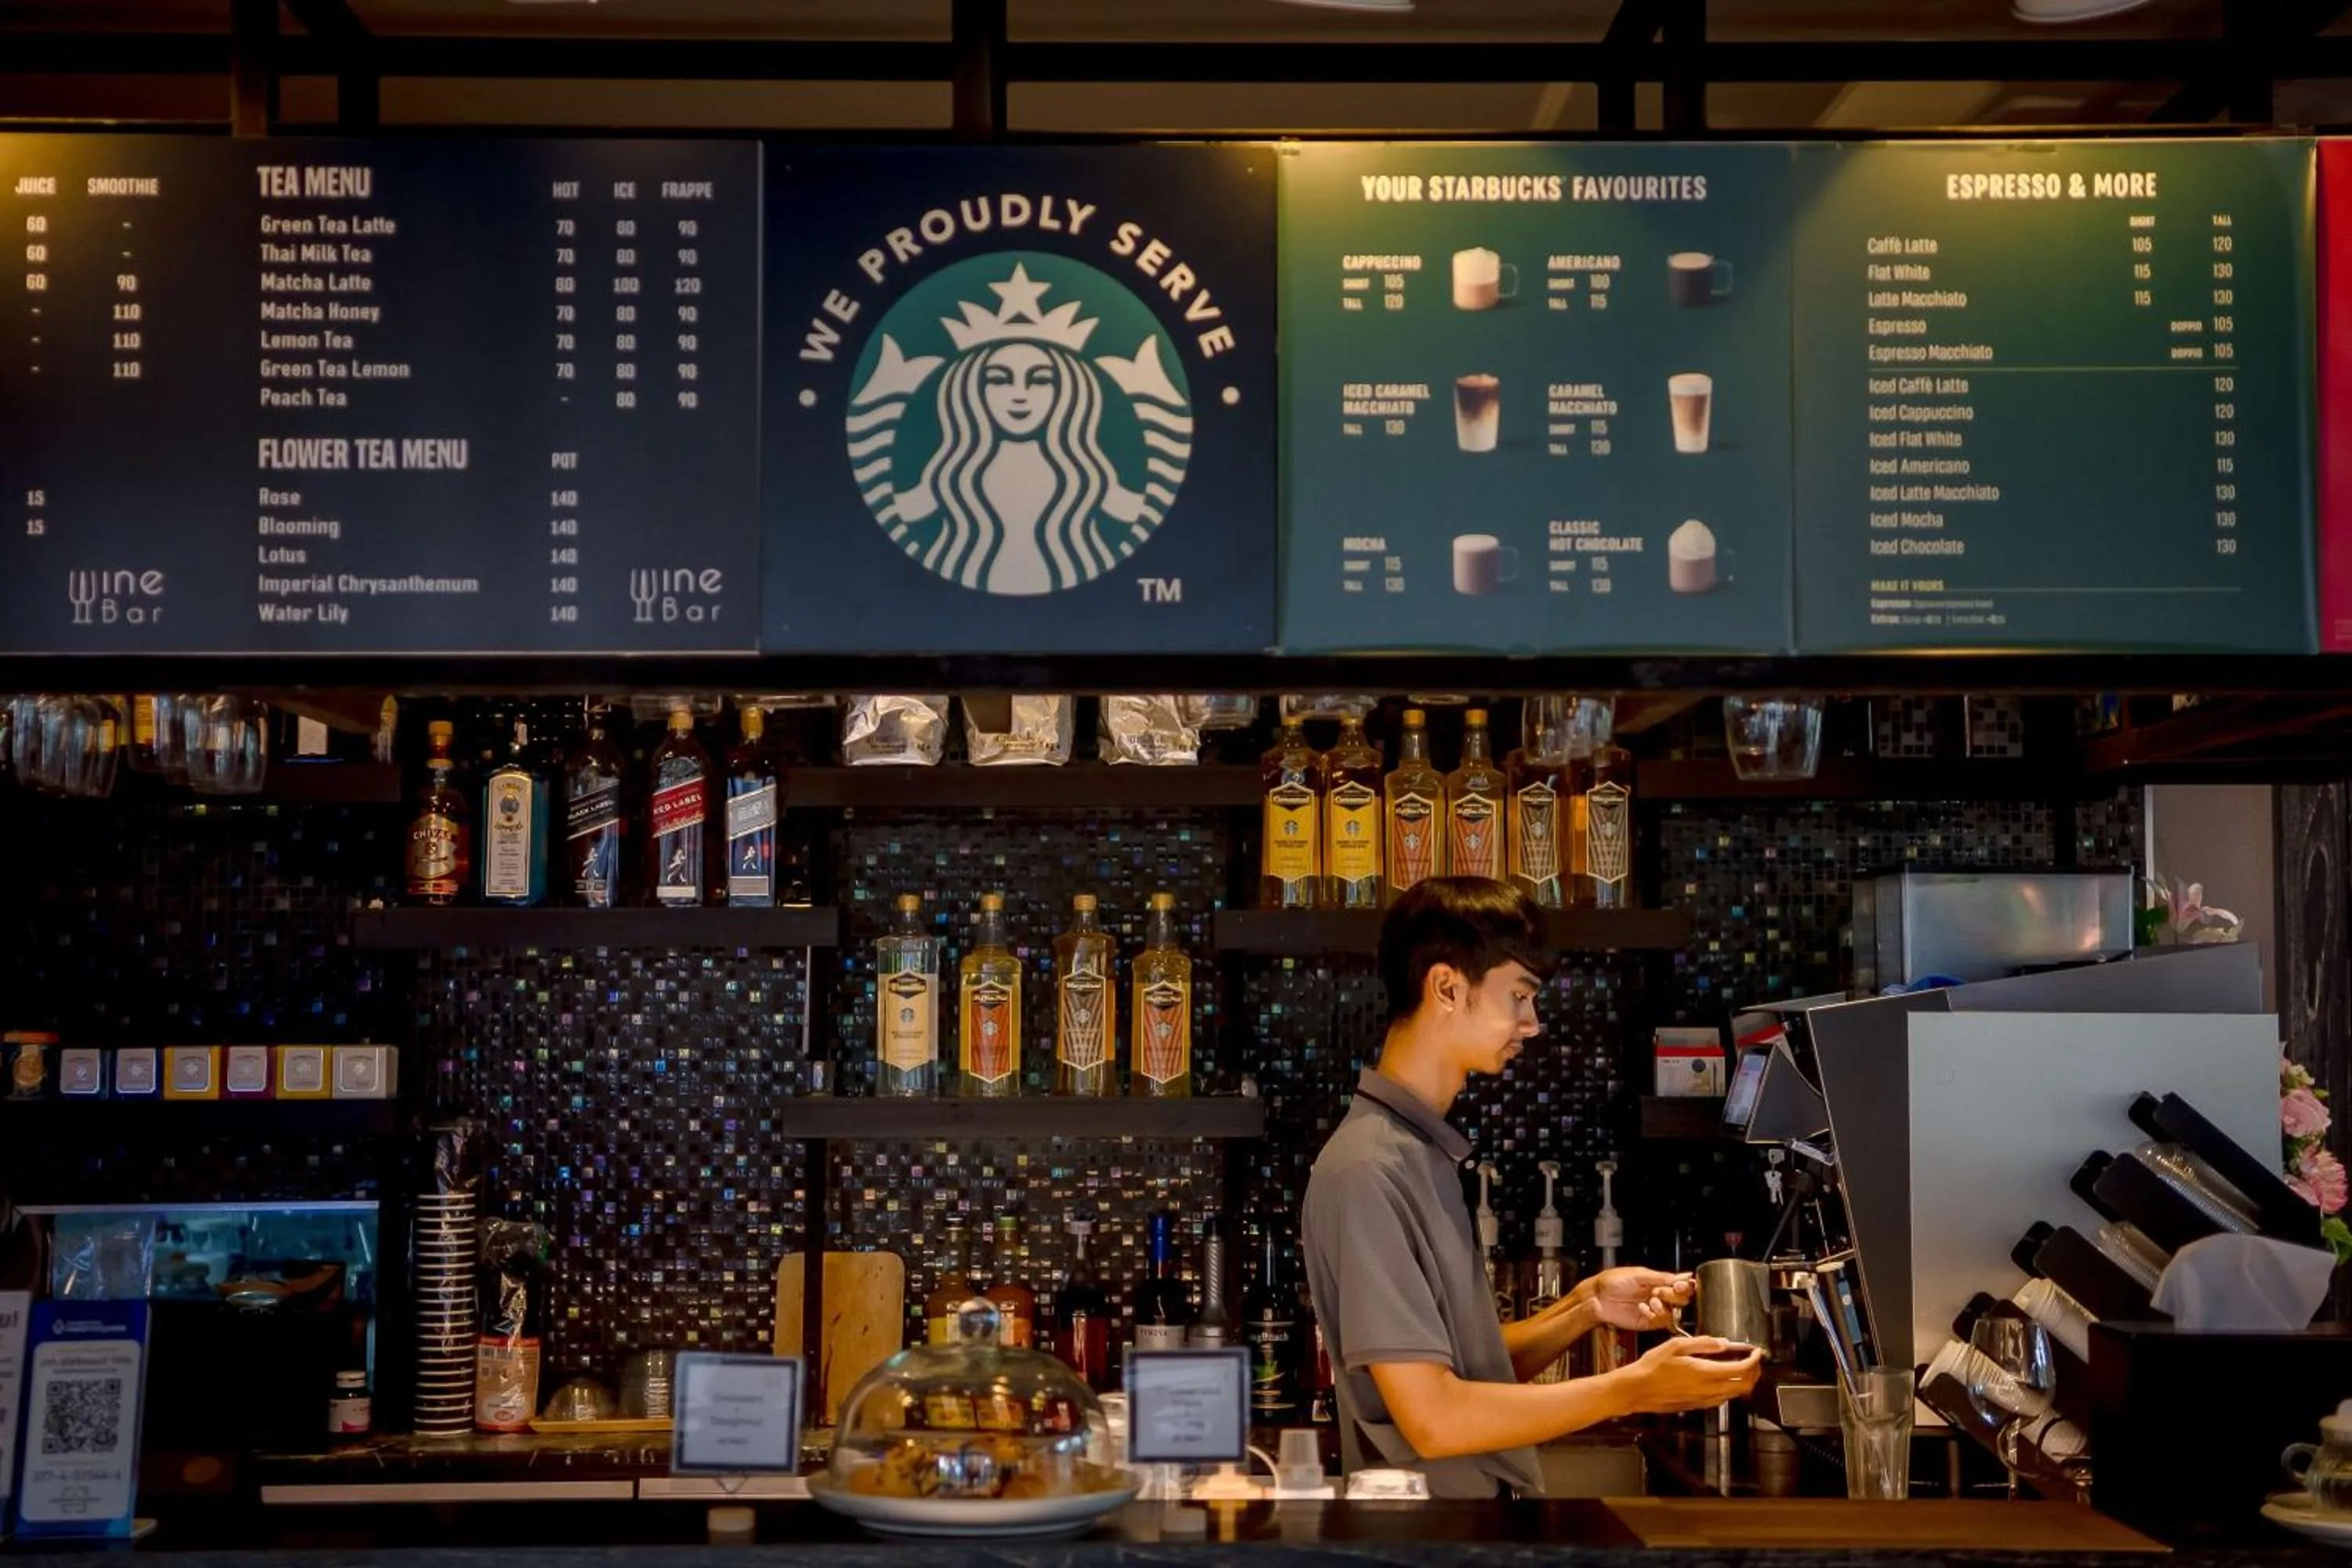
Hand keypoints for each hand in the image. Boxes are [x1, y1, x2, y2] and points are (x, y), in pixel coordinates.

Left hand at [1587, 1267, 1695, 1331]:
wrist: (1598, 1297)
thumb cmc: (1614, 1281)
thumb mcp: (1640, 1275)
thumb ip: (1663, 1277)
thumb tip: (1686, 1276)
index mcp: (1659, 1281)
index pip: (1683, 1285)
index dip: (1685, 1286)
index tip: (1677, 1285)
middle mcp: (1660, 1296)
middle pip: (1683, 1300)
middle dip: (1673, 1296)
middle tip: (1659, 1291)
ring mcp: (1655, 1310)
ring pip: (1675, 1312)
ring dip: (1664, 1306)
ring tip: (1651, 1300)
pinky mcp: (1649, 1322)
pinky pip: (1662, 1322)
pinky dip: (1655, 1315)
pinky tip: (1642, 1308)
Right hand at [1624, 1336, 1764, 1413]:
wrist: (1637, 1390)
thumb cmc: (1653, 1366)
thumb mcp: (1676, 1345)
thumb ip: (1702, 1344)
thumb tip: (1723, 1343)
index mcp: (1706, 1372)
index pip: (1742, 1370)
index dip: (1754, 1360)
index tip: (1757, 1351)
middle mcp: (1710, 1389)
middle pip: (1745, 1386)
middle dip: (1754, 1372)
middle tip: (1753, 1360)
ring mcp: (1705, 1400)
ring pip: (1735, 1394)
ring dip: (1743, 1382)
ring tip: (1740, 1367)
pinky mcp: (1698, 1406)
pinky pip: (1722, 1399)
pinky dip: (1730, 1389)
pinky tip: (1722, 1379)